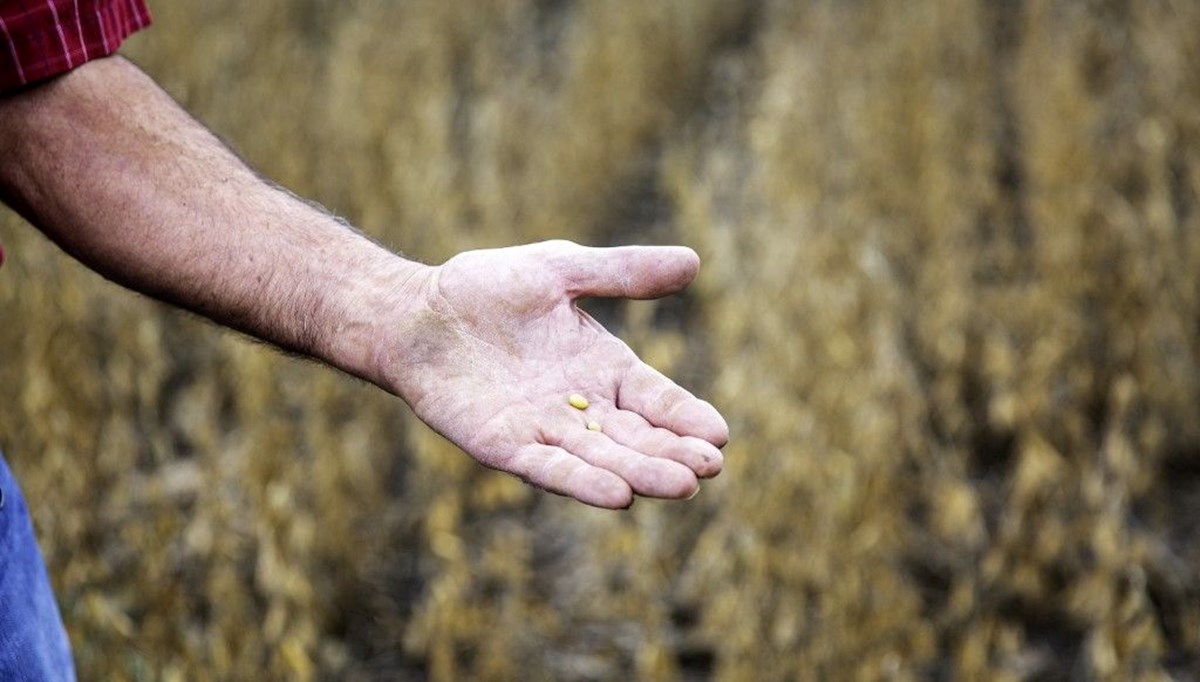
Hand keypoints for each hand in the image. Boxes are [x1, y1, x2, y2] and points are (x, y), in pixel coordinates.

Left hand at [387, 240, 727, 508]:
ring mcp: (543, 430)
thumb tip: (694, 261)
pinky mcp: (504, 446)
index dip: (686, 416)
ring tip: (679, 486)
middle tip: (710, 469)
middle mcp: (580, 407)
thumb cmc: (486, 289)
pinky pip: (549, 467)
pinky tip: (617, 497)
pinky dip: (582, 482)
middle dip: (672, 453)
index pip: (656, 399)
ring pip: (601, 457)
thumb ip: (622, 272)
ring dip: (639, 473)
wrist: (415, 312)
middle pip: (636, 436)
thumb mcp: (561, 270)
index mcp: (602, 368)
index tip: (719, 435)